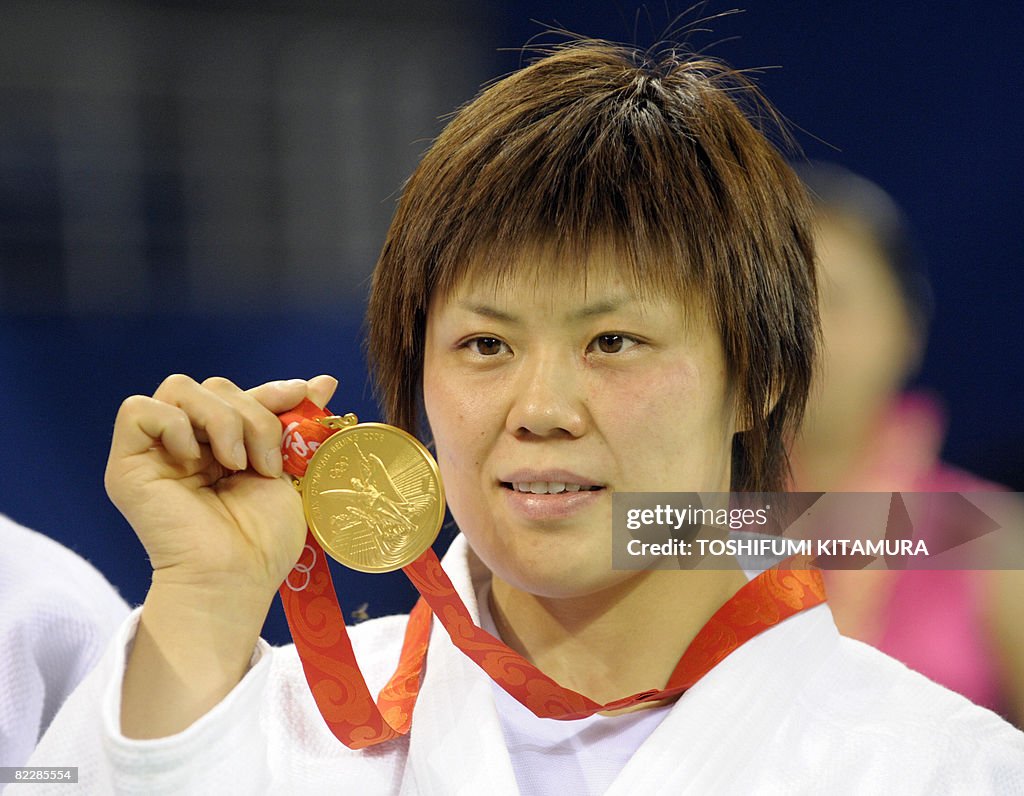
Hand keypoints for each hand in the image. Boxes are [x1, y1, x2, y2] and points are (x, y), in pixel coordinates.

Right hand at [105, 374, 337, 601]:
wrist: (237, 576)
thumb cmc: (265, 539)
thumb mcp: (293, 471)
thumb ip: (301, 425)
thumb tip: (325, 380)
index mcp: (224, 445)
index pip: (240, 394)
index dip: (270, 391)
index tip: (301, 395)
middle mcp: (188, 444)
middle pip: (214, 386)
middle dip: (253, 415)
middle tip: (267, 463)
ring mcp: (157, 453)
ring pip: (180, 388)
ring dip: (221, 419)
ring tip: (237, 464)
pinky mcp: (128, 464)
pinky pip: (138, 410)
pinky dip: (174, 424)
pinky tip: (197, 461)